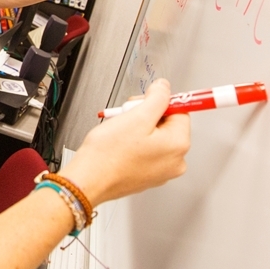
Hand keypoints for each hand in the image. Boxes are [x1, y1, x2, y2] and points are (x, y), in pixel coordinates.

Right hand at [59, 79, 189, 205]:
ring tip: (120, 131)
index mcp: (178, 145)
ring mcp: (162, 172)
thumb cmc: (109, 154)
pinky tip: (120, 143)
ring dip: (139, 128)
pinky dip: (135, 144)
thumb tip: (164, 88)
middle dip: (147, 115)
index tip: (144, 101)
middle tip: (127, 116)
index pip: (180, 111)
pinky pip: (147, 152)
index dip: (158, 102)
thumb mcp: (136, 116)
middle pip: (168, 125)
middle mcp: (175, 161)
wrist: (89, 179)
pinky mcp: (148, 176)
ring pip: (156, 138)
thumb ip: (157, 97)